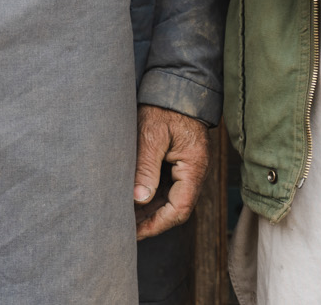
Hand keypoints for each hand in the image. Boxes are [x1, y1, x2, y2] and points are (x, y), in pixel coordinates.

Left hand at [132, 105, 209, 239]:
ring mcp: (189, 169)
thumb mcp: (151, 135)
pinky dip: (153, 197)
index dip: (157, 224)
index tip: (136, 232)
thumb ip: (146, 167)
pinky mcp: (180, 164)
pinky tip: (135, 201)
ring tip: (126, 219)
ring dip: (151, 211)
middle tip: (125, 229)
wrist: (176, 87)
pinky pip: (169, 188)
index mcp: (193, 167)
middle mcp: (195, 172)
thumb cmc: (164, 108)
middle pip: (176, 209)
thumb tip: (139, 199)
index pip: (179, 209)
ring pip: (172, 200)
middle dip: (152, 222)